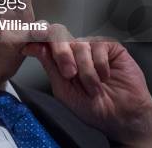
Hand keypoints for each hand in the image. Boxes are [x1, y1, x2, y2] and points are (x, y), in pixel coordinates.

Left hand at [23, 23, 151, 146]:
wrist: (120, 116)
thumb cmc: (91, 106)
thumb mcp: (63, 89)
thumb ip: (49, 67)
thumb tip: (33, 47)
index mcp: (58, 58)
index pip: (44, 39)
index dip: (37, 35)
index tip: (31, 36)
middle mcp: (73, 49)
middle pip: (58, 35)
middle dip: (61, 54)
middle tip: (69, 74)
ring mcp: (91, 46)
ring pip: (79, 45)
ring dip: (86, 71)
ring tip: (93, 87)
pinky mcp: (109, 47)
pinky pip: (98, 48)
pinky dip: (100, 67)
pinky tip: (106, 77)